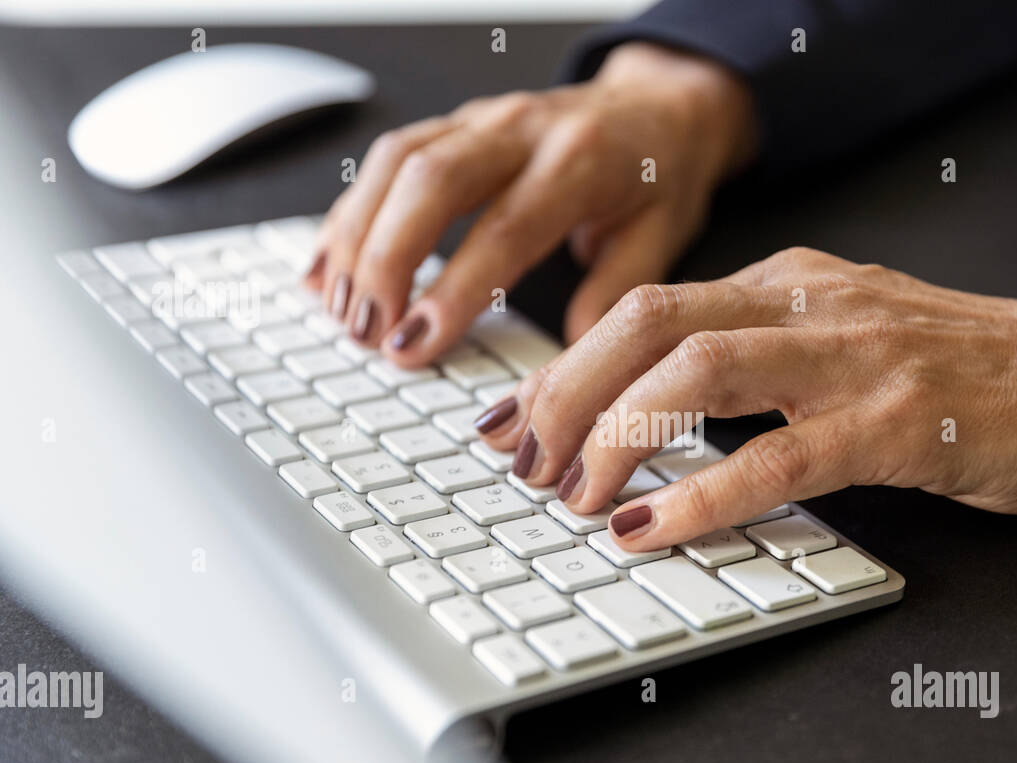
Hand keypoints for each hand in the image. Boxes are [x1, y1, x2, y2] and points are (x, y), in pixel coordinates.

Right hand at [304, 42, 756, 366]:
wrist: (660, 110)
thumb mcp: (659, 242)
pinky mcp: (455, 124)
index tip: (414, 343)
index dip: (452, 290)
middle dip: (385, 261)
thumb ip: (610, 300)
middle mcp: (523, 130)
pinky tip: (330, 264)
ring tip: (342, 309)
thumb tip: (563, 371)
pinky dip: (351, 212)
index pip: (504, 228)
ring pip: (397, 162)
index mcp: (581, 162)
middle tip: (366, 331)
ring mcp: (482, 120)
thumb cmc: (658, 179)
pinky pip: (387, 157)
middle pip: (430, 181)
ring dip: (357, 238)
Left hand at [476, 247, 1016, 549]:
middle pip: (646, 326)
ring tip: (573, 500)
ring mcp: (854, 359)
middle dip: (565, 397)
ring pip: (695, 375)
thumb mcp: (849, 342)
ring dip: (615, 439)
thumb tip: (657, 414)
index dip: (563, 367)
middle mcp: (810, 306)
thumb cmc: (973, 375)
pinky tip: (651, 529)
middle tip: (523, 465)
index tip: (514, 420)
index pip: (645, 309)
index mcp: (790, 286)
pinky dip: (700, 496)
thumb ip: (762, 363)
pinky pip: (776, 456)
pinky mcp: (900, 422)